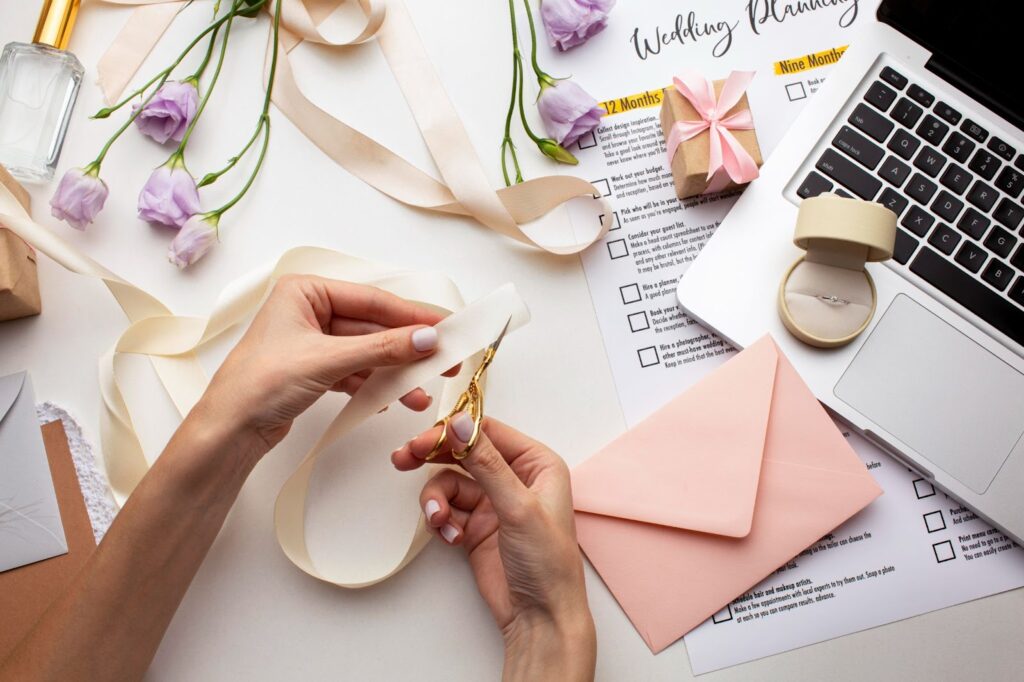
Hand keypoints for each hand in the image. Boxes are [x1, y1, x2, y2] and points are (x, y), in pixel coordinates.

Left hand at [198, 274, 450, 454]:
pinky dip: (375, 385)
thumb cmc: (260, 384)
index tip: (446, 328)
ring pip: (368, 352)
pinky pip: (356, 371)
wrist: (228, 431)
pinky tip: (392, 399)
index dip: (412, 317)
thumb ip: (382, 348)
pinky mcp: (314, 369)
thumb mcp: (327, 361)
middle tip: (445, 361)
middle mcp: (309, 310)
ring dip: (394, 373)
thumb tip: (427, 338)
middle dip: (407, 349)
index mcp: (305, 291)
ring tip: (420, 394)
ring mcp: (312, 341)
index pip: (372, 301)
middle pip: (373, 327)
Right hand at [392, 416, 595, 680]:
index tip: (423, 439)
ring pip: (449, 483)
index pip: (488, 431)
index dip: (453, 431)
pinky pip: (447, 509)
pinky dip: (442, 520)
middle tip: (404, 460)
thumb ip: (486, 463)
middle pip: (462, 453)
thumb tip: (461, 423)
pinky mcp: (476, 526)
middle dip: (433, 458)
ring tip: (438, 519)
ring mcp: (494, 502)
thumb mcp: (517, 507)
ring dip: (436, 498)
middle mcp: (515, 478)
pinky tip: (451, 536)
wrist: (541, 618)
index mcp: (537, 464)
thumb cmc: (547, 563)